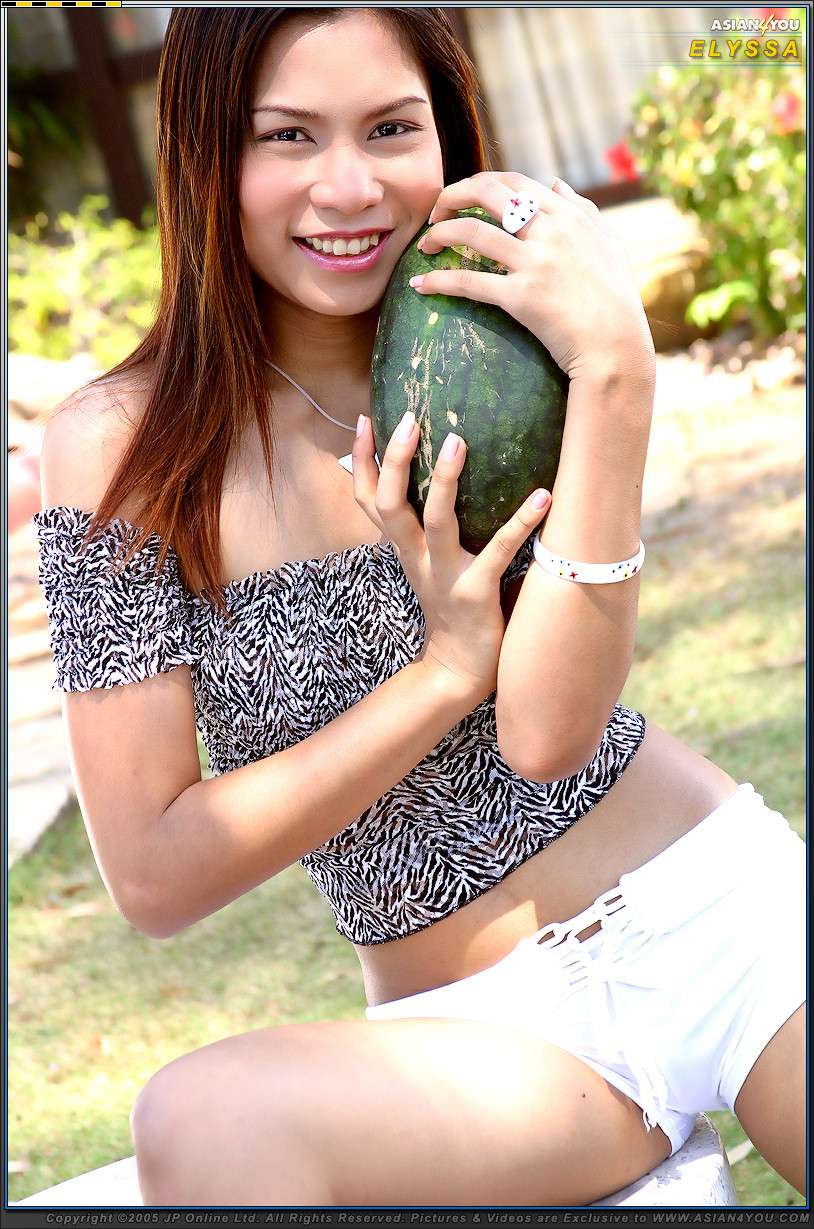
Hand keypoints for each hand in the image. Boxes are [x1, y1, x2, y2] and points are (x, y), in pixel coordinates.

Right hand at [352, 412, 550, 700]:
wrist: (460, 670)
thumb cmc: (454, 606)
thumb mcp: (431, 564)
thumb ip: (431, 527)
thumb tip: (444, 477)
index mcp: (404, 549)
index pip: (370, 500)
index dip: (364, 461)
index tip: (366, 417)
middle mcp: (417, 558)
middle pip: (389, 505)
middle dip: (393, 461)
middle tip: (411, 418)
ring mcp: (445, 576)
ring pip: (435, 522)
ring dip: (443, 481)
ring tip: (457, 441)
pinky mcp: (476, 594)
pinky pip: (497, 553)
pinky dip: (520, 524)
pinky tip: (543, 497)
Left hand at [415, 171, 655, 383]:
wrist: (616, 346)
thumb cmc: (616, 300)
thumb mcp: (608, 244)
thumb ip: (582, 210)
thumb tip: (557, 183)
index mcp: (569, 215)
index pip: (514, 181)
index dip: (480, 182)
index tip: (464, 197)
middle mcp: (551, 231)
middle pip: (488, 193)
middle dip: (452, 196)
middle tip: (434, 213)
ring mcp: (535, 263)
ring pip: (472, 233)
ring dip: (439, 235)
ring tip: (424, 246)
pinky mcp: (521, 297)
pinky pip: (469, 282)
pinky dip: (439, 281)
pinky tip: (421, 285)